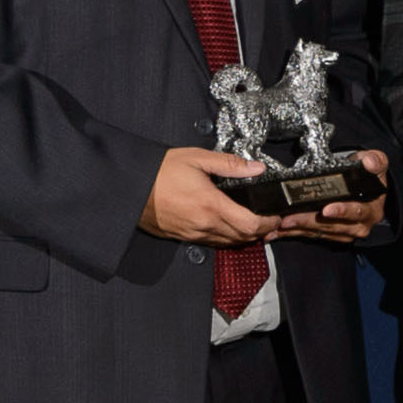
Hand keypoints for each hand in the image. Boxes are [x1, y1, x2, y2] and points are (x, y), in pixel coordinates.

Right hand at [143, 147, 323, 244]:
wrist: (127, 186)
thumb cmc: (159, 171)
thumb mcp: (196, 159)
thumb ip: (229, 164)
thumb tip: (257, 168)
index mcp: (211, 205)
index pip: (250, 225)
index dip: (268, 224)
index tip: (275, 217)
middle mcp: (204, 225)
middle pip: (242, 238)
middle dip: (260, 232)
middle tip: (268, 221)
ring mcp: (192, 234)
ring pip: (227, 243)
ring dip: (243, 237)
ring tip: (252, 225)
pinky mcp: (181, 237)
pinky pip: (210, 243)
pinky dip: (224, 238)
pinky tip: (227, 228)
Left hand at [279, 149, 391, 243]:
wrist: (365, 186)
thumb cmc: (367, 175)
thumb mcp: (376, 163)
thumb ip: (374, 161)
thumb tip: (368, 161)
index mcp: (371, 209)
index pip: (357, 212)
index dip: (342, 211)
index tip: (326, 209)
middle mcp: (360, 224)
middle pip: (333, 225)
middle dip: (310, 221)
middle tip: (290, 218)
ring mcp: (346, 232)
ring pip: (321, 232)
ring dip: (299, 228)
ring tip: (281, 223)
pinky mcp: (332, 235)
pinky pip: (313, 235)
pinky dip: (295, 233)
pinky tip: (279, 231)